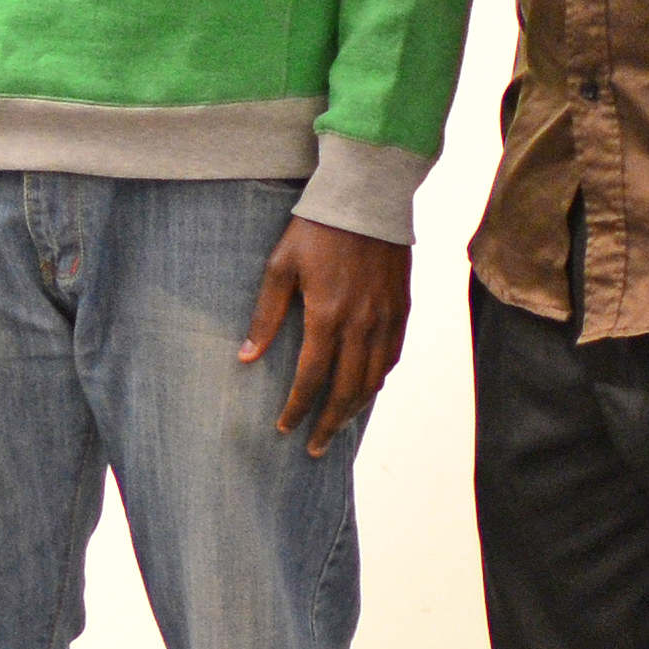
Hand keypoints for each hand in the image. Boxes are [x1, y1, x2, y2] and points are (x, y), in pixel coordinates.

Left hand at [243, 215, 410, 454]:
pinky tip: (366, 390)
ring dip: (355, 409)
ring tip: (338, 427)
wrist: (366, 200)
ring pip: (374, 380)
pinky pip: (393, 357)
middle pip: (346, 391)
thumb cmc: (315, 230)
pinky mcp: (402, 310)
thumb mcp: (279, 268)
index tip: (284, 428)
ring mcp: (387, 319)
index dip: (297, 408)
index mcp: (327, 317)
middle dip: (328, 424)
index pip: (312, 379)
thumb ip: (265, 316)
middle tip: (314, 448)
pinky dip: (379, 381)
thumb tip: (246, 357)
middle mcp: (362, 326)